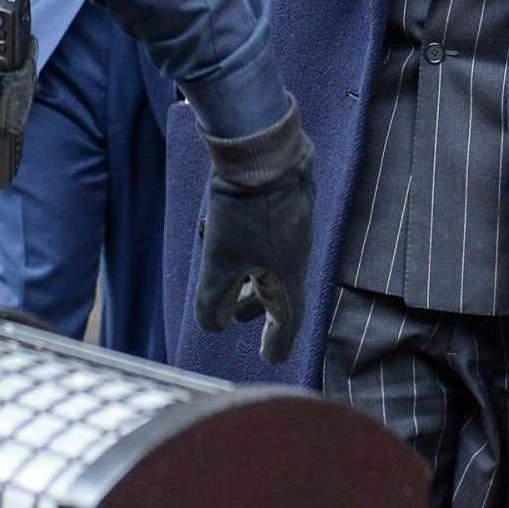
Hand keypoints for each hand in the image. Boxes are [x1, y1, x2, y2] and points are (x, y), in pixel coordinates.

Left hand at [195, 98, 313, 363]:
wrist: (265, 150)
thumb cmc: (245, 211)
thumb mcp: (220, 260)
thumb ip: (213, 299)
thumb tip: (213, 325)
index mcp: (287, 275)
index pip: (287, 321)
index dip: (276, 342)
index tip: (269, 358)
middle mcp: (295, 253)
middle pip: (277, 291)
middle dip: (255, 308)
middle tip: (237, 319)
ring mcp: (291, 227)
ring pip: (268, 262)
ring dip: (246, 277)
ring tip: (226, 278)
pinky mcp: (282, 204)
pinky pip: (265, 237)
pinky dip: (246, 248)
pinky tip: (221, 232)